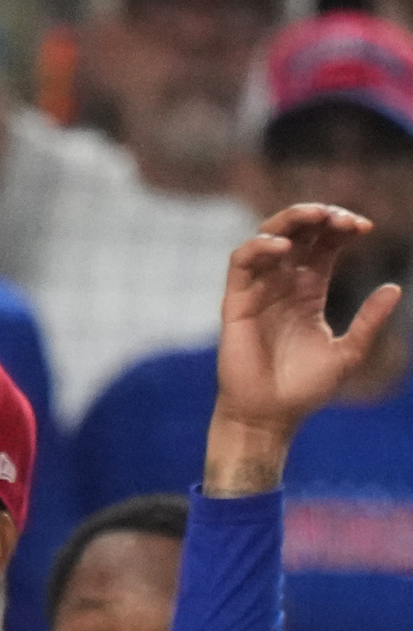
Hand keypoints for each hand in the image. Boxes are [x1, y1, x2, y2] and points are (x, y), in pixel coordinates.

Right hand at [210, 204, 403, 484]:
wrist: (270, 415)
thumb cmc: (305, 389)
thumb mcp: (349, 353)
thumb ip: (369, 321)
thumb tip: (395, 287)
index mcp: (308, 292)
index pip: (323, 245)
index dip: (342, 229)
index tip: (366, 228)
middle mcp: (282, 285)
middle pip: (297, 233)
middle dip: (319, 216)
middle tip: (343, 218)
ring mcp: (258, 291)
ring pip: (267, 238)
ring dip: (289, 221)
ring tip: (316, 216)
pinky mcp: (236, 303)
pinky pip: (241, 263)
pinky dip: (259, 248)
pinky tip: (283, 248)